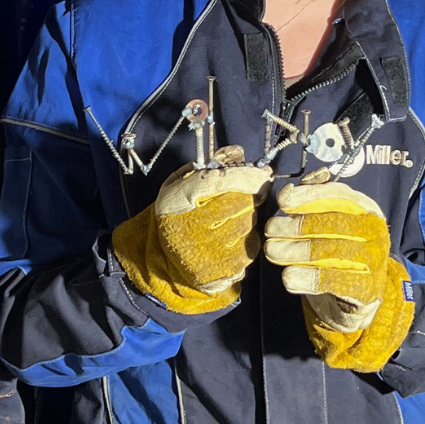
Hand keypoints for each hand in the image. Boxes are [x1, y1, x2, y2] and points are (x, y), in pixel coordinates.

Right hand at [112, 146, 272, 313]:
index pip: (221, 181)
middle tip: (241, 198)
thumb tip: (239, 152)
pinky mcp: (221, 271)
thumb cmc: (176, 214)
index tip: (262, 172)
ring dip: (248, 219)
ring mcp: (208, 252)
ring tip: (231, 220)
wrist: (162, 258)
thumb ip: (209, 165)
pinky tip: (233, 239)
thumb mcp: (181, 183)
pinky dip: (248, 240)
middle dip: (248, 197)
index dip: (247, 174)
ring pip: (249, 224)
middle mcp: (192, 227)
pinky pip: (251, 248)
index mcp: (179, 199)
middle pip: (242, 203)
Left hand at [264, 178, 413, 371]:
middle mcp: (374, 232)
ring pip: (330, 252)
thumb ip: (312, 200)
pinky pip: (333, 281)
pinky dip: (307, 278)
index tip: (283, 201)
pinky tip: (288, 277)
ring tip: (272, 252)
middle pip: (332, 224)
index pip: (339, 195)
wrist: (358, 297)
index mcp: (366, 208)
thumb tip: (291, 189)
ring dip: (295, 251)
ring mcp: (374, 261)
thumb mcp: (328, 221)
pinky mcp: (367, 289)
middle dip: (296, 225)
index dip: (309, 196)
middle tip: (269, 230)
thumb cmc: (338, 251)